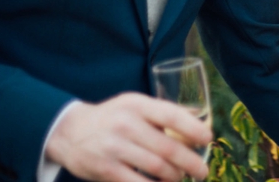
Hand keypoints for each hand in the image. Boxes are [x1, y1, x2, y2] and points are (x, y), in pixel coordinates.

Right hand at [45, 93, 212, 181]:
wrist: (69, 132)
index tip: (208, 139)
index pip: (172, 115)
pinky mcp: (106, 169)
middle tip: (202, 171)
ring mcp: (115, 148)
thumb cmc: (111, 117)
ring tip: (182, 179)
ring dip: (176, 177)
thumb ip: (161, 113)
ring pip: (158, 168)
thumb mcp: (133, 105)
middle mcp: (126, 124)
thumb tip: (199, 119)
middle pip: (169, 148)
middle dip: (192, 163)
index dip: (194, 128)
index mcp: (137, 105)